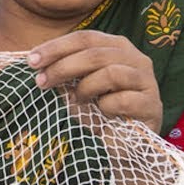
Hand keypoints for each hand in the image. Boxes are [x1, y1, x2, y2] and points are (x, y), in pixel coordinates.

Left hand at [28, 30, 162, 132]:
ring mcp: (147, 81)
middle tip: (41, 82)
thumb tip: (36, 62)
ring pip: (110, 73)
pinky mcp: (152, 105)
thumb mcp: (78, 87)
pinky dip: (106, 107)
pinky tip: (103, 114)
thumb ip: (64, 72)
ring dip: (86, 88)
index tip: (31, 61)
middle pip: (95, 53)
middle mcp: (136, 58)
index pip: (85, 38)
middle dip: (63, 67)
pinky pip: (123, 100)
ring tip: (77, 101)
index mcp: (117, 47)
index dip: (56, 47)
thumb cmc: (100, 112)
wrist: (125, 147)